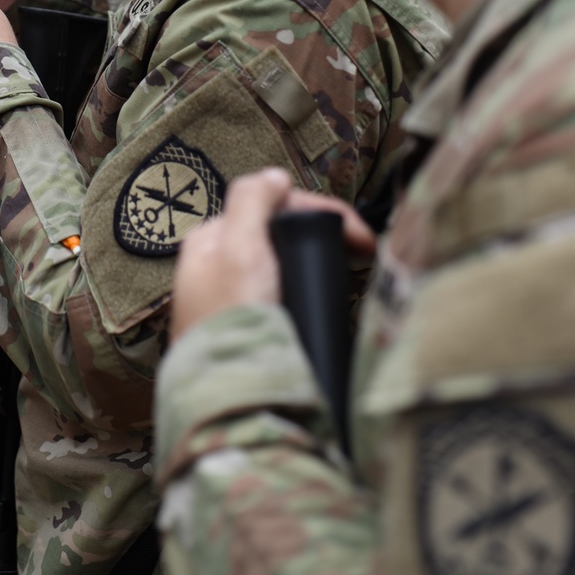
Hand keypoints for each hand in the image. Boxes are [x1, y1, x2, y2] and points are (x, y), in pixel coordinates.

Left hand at [170, 168, 375, 341]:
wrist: (229, 398)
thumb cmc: (231, 324)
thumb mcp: (239, 251)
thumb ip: (251, 202)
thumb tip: (273, 175)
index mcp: (210, 241)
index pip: (271, 206)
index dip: (319, 212)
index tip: (360, 234)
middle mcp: (216, 265)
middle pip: (278, 231)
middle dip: (321, 233)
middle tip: (364, 250)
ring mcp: (232, 297)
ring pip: (282, 260)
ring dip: (317, 258)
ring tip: (352, 268)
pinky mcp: (248, 326)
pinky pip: (283, 290)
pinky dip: (309, 284)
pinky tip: (327, 292)